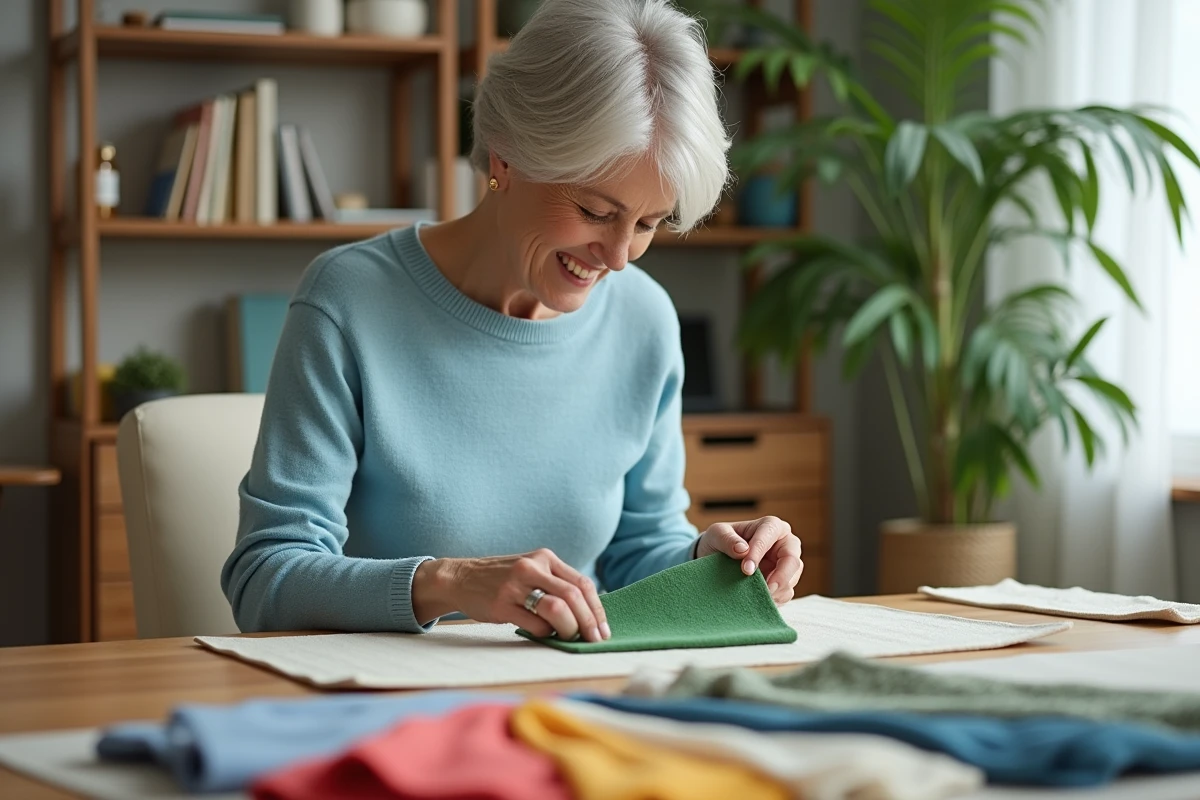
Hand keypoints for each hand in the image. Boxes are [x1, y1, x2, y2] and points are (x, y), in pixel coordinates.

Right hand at [411, 549, 609, 641]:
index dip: (597, 609)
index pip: (582, 583)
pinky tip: (544, 635)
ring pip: (557, 609)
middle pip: (573, 595)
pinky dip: (545, 634)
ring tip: (569, 637)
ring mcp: (515, 585)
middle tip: (595, 640)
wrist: (460, 578)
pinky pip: (534, 624)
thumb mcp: (531, 570)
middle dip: (589, 622)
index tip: (603, 629)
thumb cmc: (502, 579)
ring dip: (569, 628)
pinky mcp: (502, 605)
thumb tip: (589, 614)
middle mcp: (532, 567)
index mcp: (545, 558)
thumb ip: (556, 584)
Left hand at [695, 516, 802, 603]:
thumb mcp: (717, 534)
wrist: (716, 558)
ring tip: (753, 594)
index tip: (746, 569)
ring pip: (791, 580)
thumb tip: (742, 549)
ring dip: (773, 591)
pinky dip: (772, 599)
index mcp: (771, 526)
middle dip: (779, 576)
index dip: (758, 552)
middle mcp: (785, 544)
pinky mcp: (784, 583)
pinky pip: (785, 594)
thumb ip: (727, 540)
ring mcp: (787, 565)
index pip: (770, 536)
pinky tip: (756, 598)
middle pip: (792, 560)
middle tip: (764, 589)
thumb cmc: (721, 541)